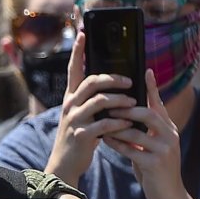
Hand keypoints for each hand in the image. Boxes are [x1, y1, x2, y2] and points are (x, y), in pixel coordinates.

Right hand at [44, 32, 135, 181]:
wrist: (65, 164)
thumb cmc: (79, 137)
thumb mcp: (82, 115)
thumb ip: (93, 101)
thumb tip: (114, 86)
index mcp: (71, 98)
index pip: (73, 69)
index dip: (78, 51)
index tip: (83, 34)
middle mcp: (71, 105)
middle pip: (91, 81)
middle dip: (113, 78)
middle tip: (129, 80)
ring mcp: (75, 119)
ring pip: (99, 101)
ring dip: (120, 100)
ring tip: (134, 103)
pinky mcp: (82, 134)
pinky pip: (104, 124)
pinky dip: (119, 123)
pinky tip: (129, 124)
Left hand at [101, 70, 183, 198]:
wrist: (169, 195)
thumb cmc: (155, 168)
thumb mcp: (152, 145)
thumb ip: (145, 130)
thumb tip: (127, 112)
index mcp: (168, 128)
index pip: (160, 103)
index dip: (153, 87)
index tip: (146, 70)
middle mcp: (169, 136)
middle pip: (148, 114)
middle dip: (127, 109)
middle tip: (109, 104)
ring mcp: (164, 150)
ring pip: (137, 133)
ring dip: (117, 127)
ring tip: (102, 122)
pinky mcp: (155, 164)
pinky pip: (132, 150)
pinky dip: (117, 144)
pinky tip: (105, 140)